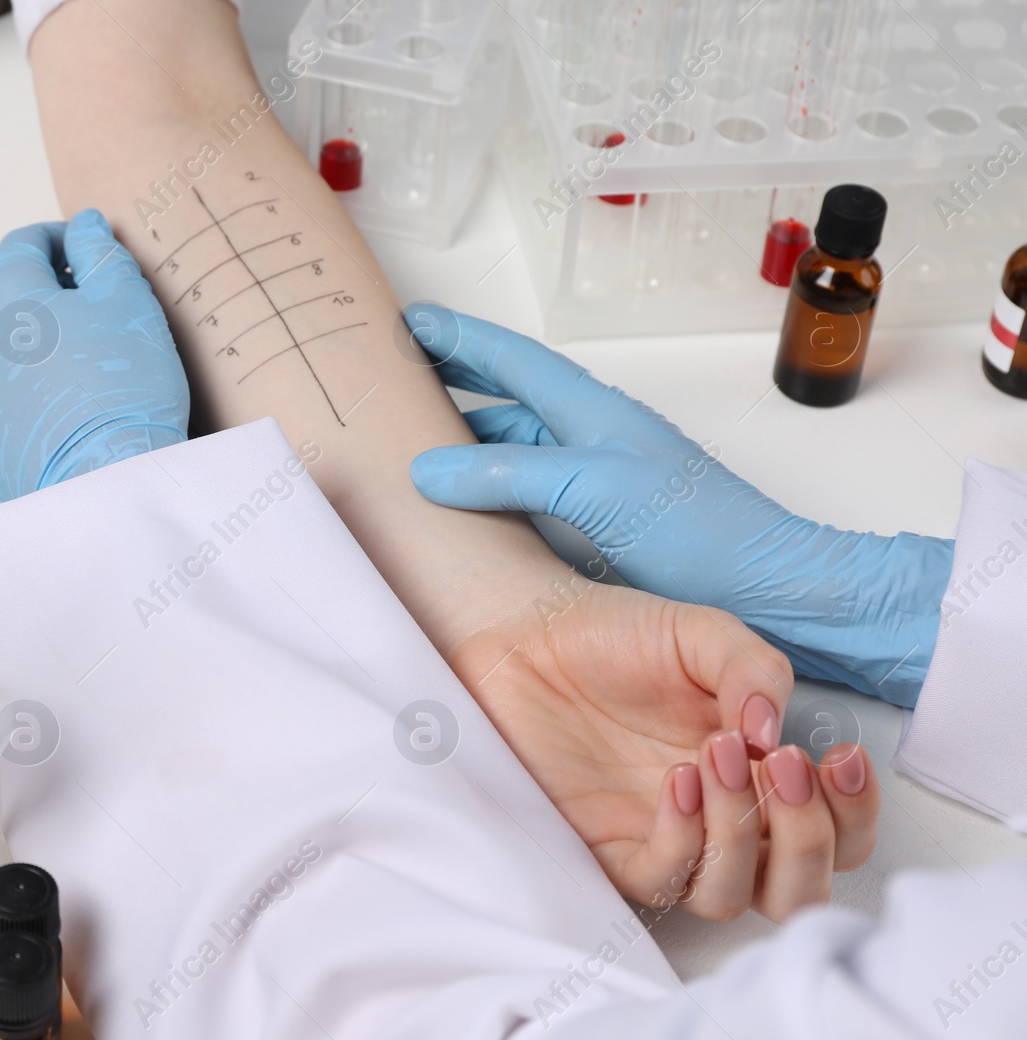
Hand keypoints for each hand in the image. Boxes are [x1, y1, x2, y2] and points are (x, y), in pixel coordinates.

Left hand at [0, 209, 189, 502]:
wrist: (97, 482)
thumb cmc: (119, 389)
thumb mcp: (128, 302)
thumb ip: (101, 252)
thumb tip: (83, 225)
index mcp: (2, 287)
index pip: (27, 241)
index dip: (64, 240)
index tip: (91, 253)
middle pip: (3, 287)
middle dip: (42, 285)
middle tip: (91, 303)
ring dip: (27, 333)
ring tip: (76, 353)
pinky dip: (19, 377)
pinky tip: (58, 395)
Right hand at [403, 302, 951, 707]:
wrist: (768, 592)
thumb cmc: (701, 532)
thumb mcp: (591, 488)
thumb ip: (507, 474)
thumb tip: (429, 468)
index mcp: (591, 411)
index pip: (511, 360)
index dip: (459, 339)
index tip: (411, 321)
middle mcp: (589, 440)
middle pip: (506, 399)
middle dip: (453, 381)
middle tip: (398, 374)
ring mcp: (593, 484)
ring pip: (512, 451)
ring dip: (465, 442)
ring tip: (412, 442)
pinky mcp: (595, 528)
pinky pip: (524, 496)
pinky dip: (486, 493)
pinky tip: (462, 508)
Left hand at [449, 581, 878, 921]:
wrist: (525, 631)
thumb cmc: (614, 635)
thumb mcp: (700, 635)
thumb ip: (753, 671)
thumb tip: (774, 731)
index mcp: (758, 777)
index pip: (837, 836)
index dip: (852, 815)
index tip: (837, 757)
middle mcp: (720, 821)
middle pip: (798, 890)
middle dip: (809, 838)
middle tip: (783, 763)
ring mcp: (665, 840)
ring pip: (734, 898)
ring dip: (742, 834)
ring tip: (718, 753)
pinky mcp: (609, 847)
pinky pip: (663, 880)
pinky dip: (683, 838)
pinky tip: (679, 777)